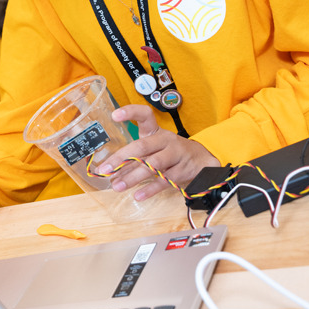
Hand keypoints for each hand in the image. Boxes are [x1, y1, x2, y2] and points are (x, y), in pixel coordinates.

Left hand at [97, 105, 218, 200]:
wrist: (203, 160)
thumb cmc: (171, 152)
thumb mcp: (154, 149)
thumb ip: (133, 159)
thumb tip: (110, 173)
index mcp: (156, 131)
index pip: (145, 115)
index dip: (130, 112)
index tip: (115, 115)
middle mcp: (166, 140)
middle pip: (142, 146)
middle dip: (122, 157)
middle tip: (105, 169)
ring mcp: (176, 154)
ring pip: (153, 165)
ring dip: (133, 176)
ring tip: (117, 186)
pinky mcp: (182, 171)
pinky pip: (164, 180)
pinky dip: (150, 188)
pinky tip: (138, 195)